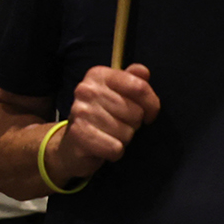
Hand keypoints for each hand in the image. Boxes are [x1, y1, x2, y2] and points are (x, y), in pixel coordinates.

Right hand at [51, 63, 158, 180]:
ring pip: (127, 133)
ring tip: (109, 135)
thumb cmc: (101, 116)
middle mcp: (87, 90)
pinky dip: (114, 152)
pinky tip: (104, 146)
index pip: (139, 87)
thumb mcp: (116, 94)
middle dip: (133, 124)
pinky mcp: (79, 134)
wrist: (72, 143)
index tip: (146, 113)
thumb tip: (143, 71)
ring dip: (123, 139)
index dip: (151, 104)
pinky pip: (115, 148)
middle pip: (136, 112)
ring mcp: (81, 111)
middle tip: (119, 124)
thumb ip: (132, 81)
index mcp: (98, 75)